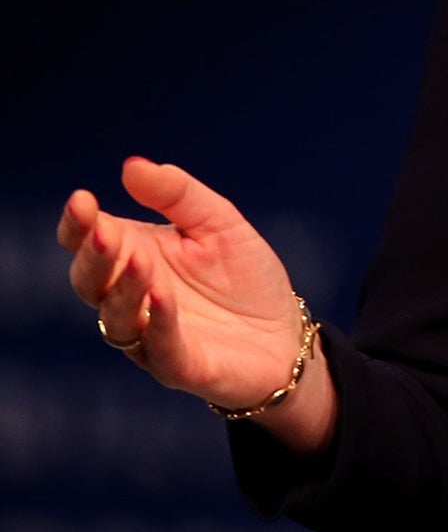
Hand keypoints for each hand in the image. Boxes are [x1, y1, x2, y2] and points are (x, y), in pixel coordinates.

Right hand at [57, 157, 335, 447]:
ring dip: (123, 289)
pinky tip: (161, 295)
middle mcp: (131, 299)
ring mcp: (150, 336)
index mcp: (134, 257)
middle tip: (103, 231)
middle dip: (93, 256)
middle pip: (90, 282)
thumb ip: (177, 194)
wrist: (285, 332)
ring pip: (117, 318)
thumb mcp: (218, 221)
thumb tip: (131, 165)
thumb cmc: (245, 276)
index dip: (78, 224)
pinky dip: (157, 321)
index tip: (82, 199)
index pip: (87, 242)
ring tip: (138, 259)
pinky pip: (159, 346)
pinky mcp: (180, 366)